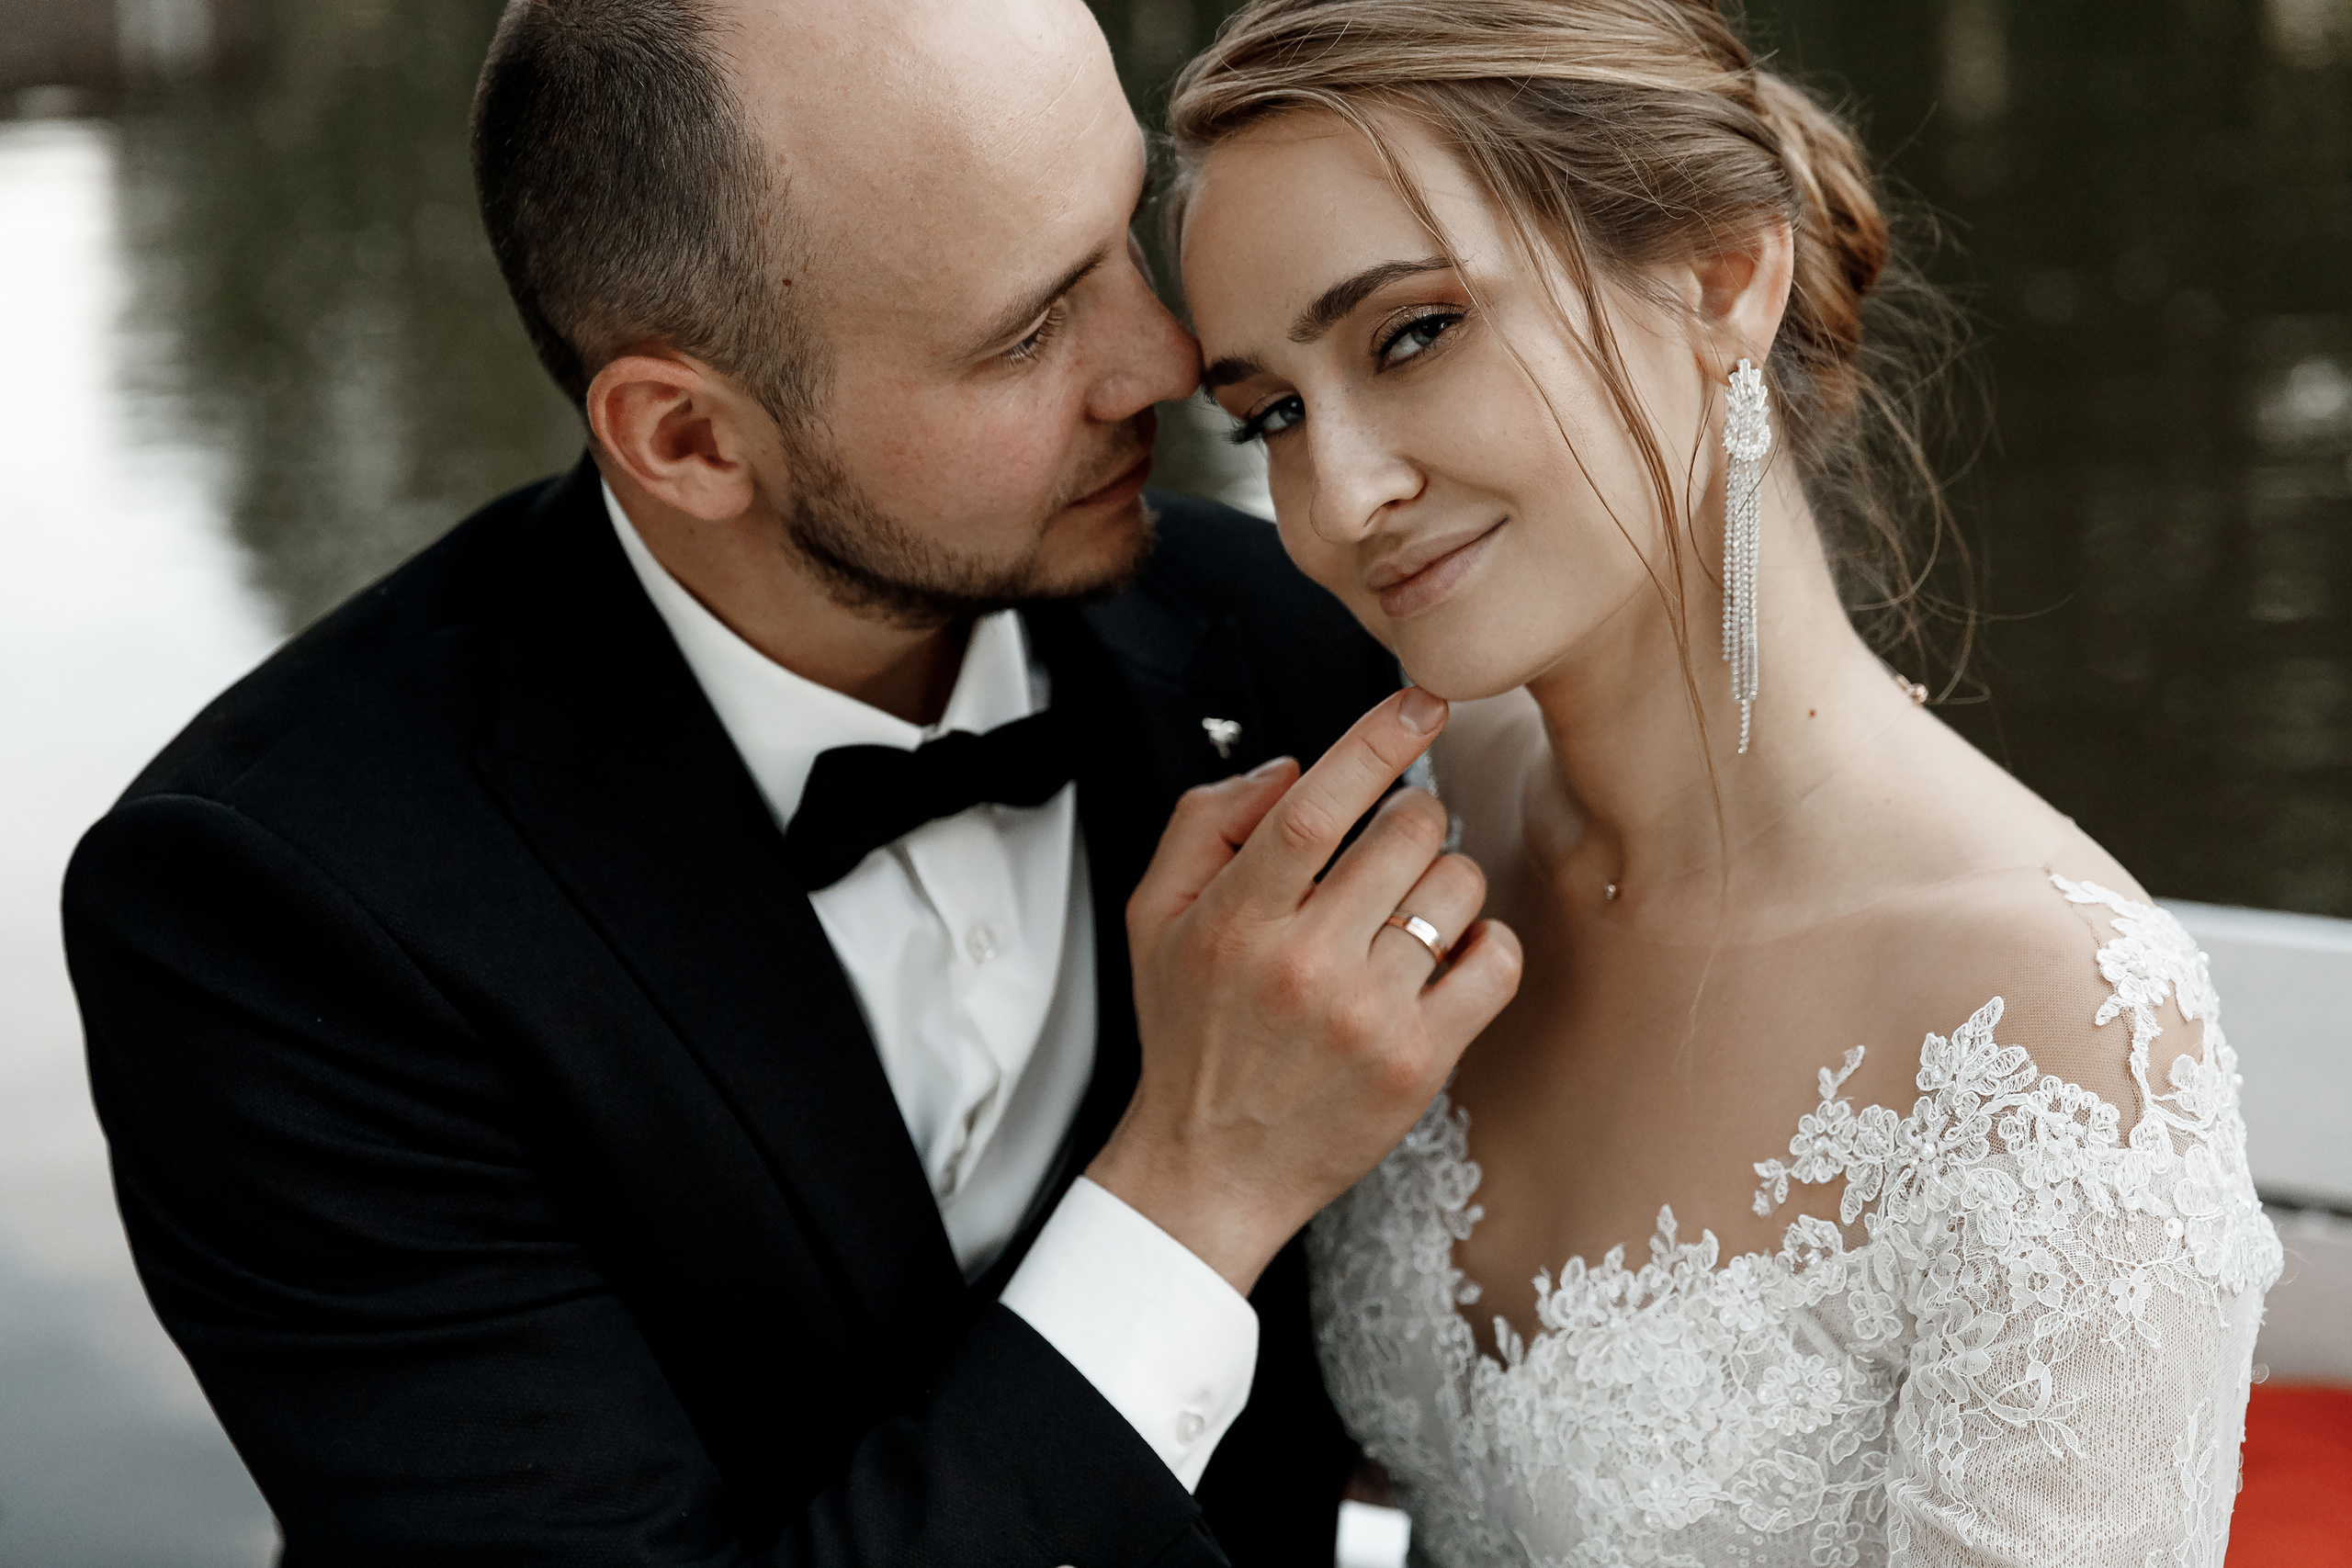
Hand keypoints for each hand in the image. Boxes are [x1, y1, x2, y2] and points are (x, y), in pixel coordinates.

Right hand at [1087, 688, 1522, 1294]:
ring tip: (1405, 914)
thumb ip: (1203, 825)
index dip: (1375, 741)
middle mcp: (1303, 964)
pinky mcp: (1419, 1061)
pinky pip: (1496, 962)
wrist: (1209, 1170)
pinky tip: (1448, 955)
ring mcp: (1367, 1015)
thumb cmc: (1189, 1038)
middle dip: (1413, 816)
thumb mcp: (1153, 920)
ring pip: (1456, 889)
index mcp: (1236, 919)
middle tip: (1390, 846)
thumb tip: (1286, 766)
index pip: (1315, 806)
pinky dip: (1487, 943)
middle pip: (1405, 834)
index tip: (1419, 702)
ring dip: (1445, 882)